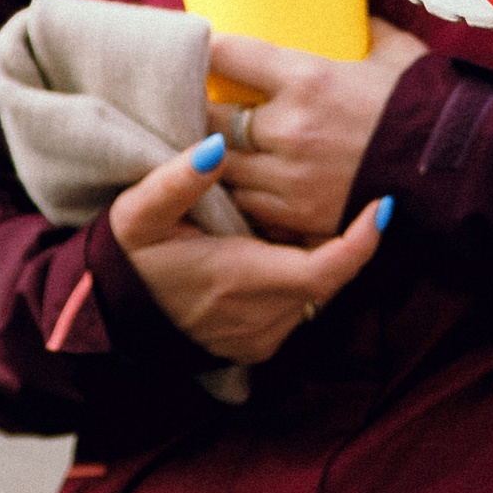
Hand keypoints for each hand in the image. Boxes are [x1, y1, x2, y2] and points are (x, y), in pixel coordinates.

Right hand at [109, 136, 391, 363]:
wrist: (107, 318)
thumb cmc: (129, 258)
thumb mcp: (141, 213)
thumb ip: (178, 179)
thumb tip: (215, 145)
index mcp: (239, 280)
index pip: (325, 270)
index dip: (361, 241)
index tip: (384, 205)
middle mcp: (257, 319)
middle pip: (329, 279)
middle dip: (347, 239)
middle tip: (359, 191)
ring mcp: (258, 338)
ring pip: (317, 296)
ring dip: (326, 257)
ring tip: (331, 210)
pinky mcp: (255, 346)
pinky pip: (298, 309)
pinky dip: (306, 277)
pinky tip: (297, 242)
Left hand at [207, 24, 421, 243]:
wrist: (453, 169)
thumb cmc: (424, 104)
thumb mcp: (396, 52)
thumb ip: (366, 31)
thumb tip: (355, 18)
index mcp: (307, 78)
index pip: (229, 54)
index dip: (208, 48)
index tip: (201, 47)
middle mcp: (288, 127)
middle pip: (211, 116)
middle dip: (200, 108)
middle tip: (198, 102)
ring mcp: (288, 177)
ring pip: (221, 166)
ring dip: (216, 155)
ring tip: (214, 146)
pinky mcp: (297, 215)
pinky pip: (246, 205)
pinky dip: (240, 193)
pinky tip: (242, 184)